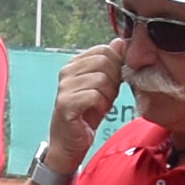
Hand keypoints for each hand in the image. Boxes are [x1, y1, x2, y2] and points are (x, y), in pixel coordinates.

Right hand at [48, 41, 122, 168]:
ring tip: (100, 106)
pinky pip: (95, 95)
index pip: (104, 50)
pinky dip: (101, 105)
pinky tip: (95, 112)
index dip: (116, 65)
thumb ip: (112, 64)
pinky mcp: (66, 103)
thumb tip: (120, 42)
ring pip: (102, 79)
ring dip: (107, 96)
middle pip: (104, 62)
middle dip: (113, 81)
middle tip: (107, 97)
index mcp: (75, 64)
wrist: (71, 142)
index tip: (113, 82)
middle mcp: (67, 72)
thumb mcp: (105, 86)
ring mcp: (64, 87)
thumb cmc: (87, 114)